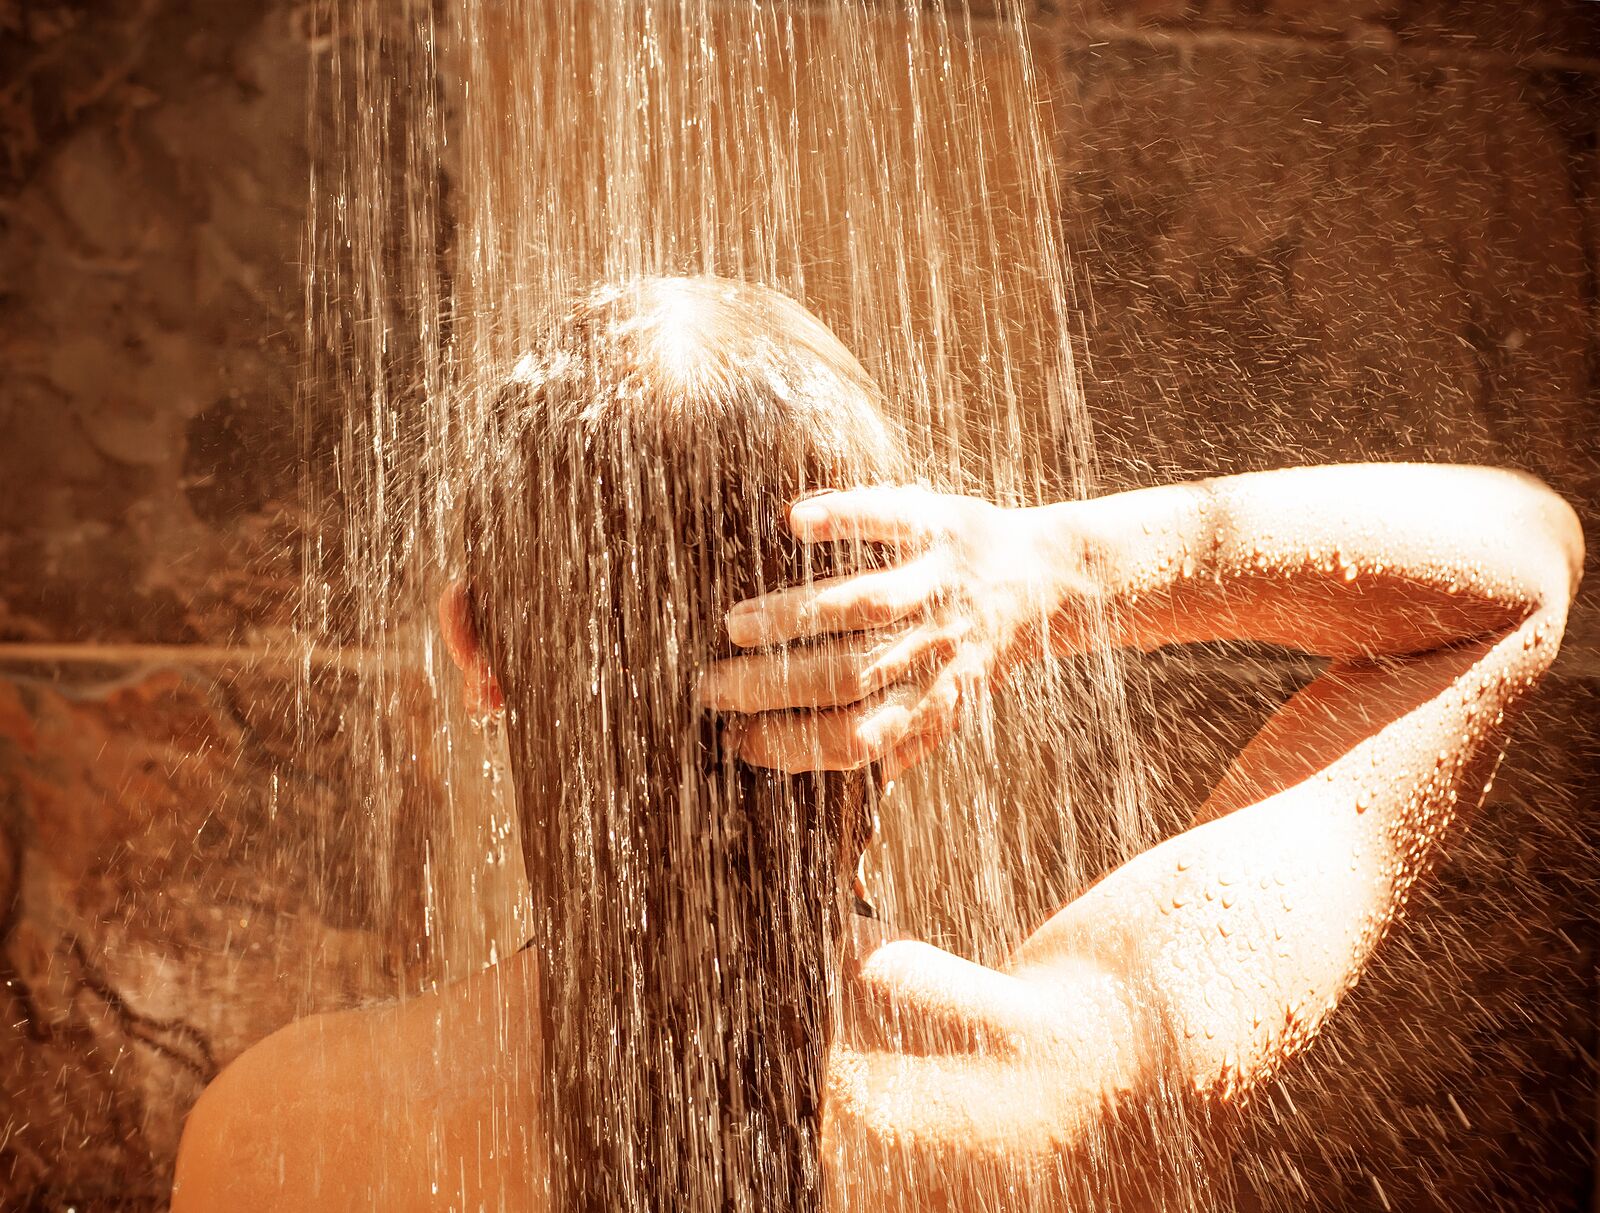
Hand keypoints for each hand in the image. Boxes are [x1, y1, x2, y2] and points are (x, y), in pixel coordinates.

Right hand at [697, 486, 1101, 775]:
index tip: (736, 740)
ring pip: (866, 604)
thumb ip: (898, 744)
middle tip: (712, 686)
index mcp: (933, 700)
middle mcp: (937, 646)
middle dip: (773, 685)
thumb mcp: (950, 707)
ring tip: (736, 626)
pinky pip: (893, 521)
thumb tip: (836, 806)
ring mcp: (941, 583)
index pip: (856, 738)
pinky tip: (795, 523)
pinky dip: (845, 519)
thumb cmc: (977, 650)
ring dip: (795, 616)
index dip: (793, 746)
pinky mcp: (943, 525)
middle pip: (848, 675)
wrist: (1047, 578)